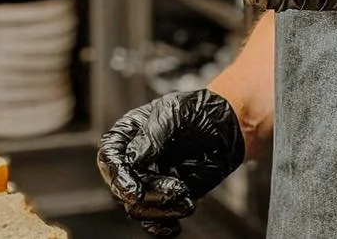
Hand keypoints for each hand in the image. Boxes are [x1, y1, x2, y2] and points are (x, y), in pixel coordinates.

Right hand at [97, 89, 244, 235]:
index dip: (118, 177)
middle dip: (150, 193)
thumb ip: (151, 137)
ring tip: (186, 195)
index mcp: (129, 133)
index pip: (109, 158)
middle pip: (124, 189)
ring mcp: (149, 180)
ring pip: (139, 208)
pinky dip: (162, 226)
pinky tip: (174, 226)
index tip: (134, 191)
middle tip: (177, 187)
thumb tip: (131, 159)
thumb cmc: (198, 111)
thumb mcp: (172, 114)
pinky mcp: (165, 197)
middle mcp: (135, 160)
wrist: (226, 127)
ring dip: (162, 207)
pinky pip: (154, 220)